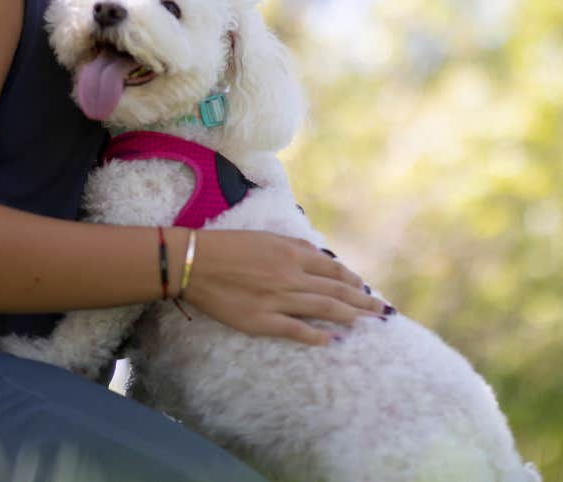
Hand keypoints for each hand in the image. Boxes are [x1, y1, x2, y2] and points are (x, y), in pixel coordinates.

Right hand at [173, 229, 388, 344]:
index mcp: (291, 253)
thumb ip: (294, 245)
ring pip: (323, 309)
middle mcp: (291, 276)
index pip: (332, 268)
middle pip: (336, 290)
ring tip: (366, 323)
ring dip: (349, 316)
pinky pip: (296, 330)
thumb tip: (319, 255)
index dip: (352, 279)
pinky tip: (332, 340)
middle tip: (382, 312)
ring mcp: (278, 300)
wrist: (195, 262)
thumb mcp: (265, 236)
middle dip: (362, 301)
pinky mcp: (263, 320)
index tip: (365, 288)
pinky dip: (317, 336)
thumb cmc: (227, 245)